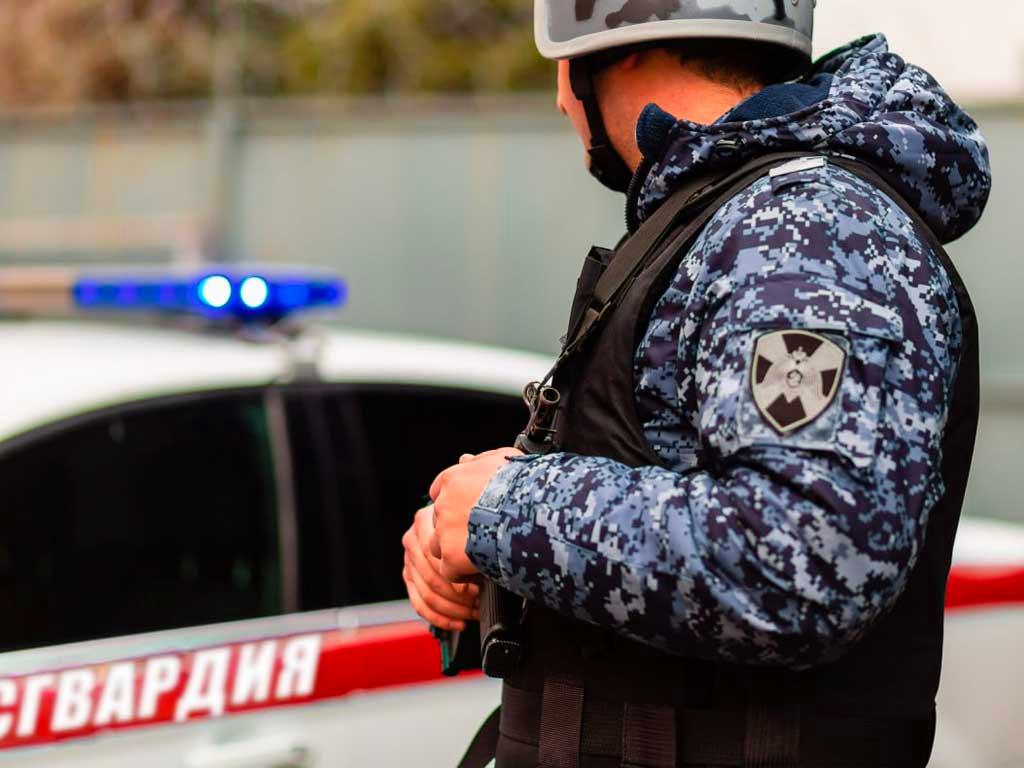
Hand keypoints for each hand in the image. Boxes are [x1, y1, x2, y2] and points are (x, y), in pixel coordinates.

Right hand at [402, 505, 479, 630]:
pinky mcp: (408, 575)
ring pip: (427, 594)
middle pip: (433, 579)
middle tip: (479, 602)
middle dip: (459, 596)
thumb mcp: (469, 523)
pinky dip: (441, 618)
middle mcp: (412, 540)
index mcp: (424, 522)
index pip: (438, 559)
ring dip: (454, 609)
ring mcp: (409, 559)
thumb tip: (485, 570)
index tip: (480, 588)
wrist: (456, 515)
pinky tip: (459, 623)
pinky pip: (420, 604)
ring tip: (474, 612)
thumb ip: (470, 542)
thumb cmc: (467, 521)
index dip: (460, 578)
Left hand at [429, 448, 523, 581]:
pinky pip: (448, 570)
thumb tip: (466, 460)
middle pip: (439, 519)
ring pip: (437, 545)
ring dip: (454, 550)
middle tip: (478, 532)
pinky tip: (479, 570)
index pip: (440, 492)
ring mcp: (445, 532)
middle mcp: (443, 505)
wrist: (529, 511)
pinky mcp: (452, 557)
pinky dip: (461, 573)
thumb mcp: (503, 459)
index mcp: (452, 480)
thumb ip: (481, 461)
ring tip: (477, 553)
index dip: (454, 502)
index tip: (467, 509)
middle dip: (455, 527)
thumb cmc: (521, 484)